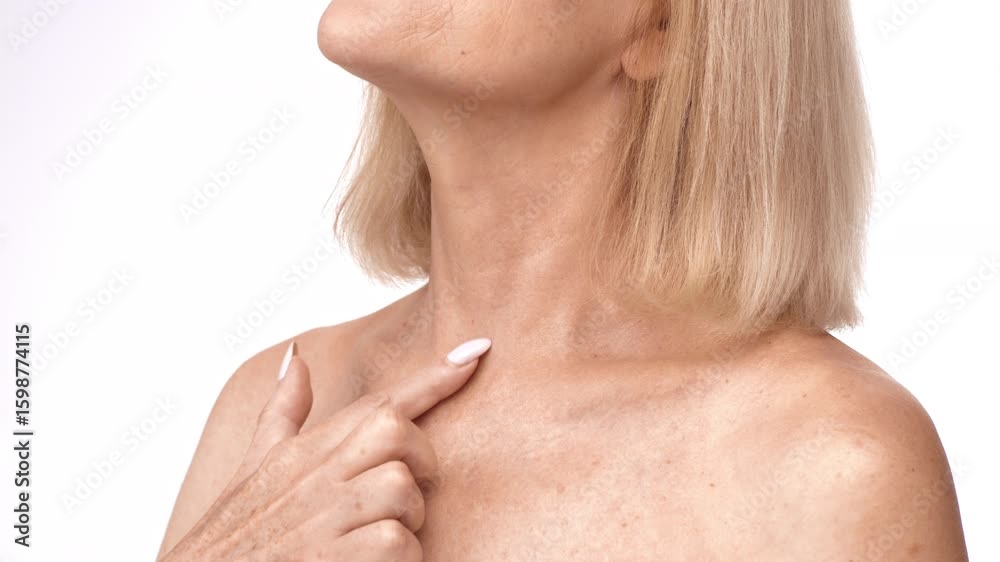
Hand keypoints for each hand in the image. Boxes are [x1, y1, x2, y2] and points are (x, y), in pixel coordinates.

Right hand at [160, 337, 491, 561]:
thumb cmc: (232, 539)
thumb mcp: (253, 468)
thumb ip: (282, 412)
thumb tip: (295, 355)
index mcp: (302, 451)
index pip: (378, 402)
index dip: (435, 376)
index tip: (477, 350)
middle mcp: (313, 475)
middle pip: (396, 430)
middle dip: (419, 458)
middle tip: (410, 491)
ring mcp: (324, 515)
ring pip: (403, 489)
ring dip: (406, 521)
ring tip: (376, 542)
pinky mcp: (337, 557)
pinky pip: (399, 542)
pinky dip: (399, 560)